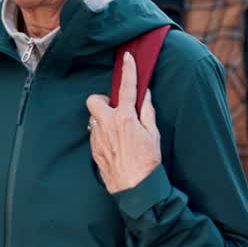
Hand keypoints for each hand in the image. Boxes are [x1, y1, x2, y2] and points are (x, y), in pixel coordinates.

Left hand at [87, 53, 162, 193]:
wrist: (135, 188)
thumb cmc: (147, 162)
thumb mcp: (153, 134)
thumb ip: (147, 112)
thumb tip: (146, 96)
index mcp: (125, 118)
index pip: (127, 87)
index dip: (128, 70)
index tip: (127, 58)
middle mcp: (107, 124)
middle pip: (94, 99)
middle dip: (103, 100)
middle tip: (116, 109)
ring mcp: (98, 137)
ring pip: (94, 118)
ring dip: (104, 119)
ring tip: (118, 131)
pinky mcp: (94, 150)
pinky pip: (94, 134)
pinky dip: (103, 134)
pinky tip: (115, 145)